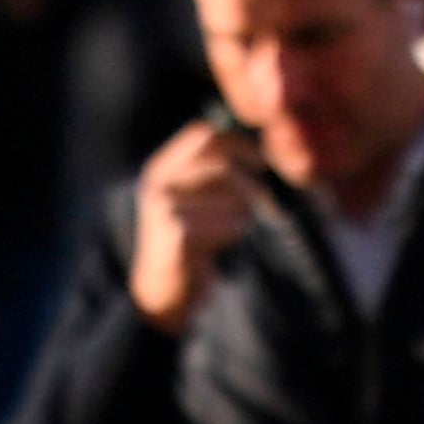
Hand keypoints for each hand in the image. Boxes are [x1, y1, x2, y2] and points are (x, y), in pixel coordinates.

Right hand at [128, 119, 264, 332]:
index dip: (238, 144)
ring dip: (245, 208)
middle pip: (221, 163)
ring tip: (241, 224)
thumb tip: (260, 153)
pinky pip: (224, 221)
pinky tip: (229, 239)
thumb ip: (215, 174)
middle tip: (265, 200)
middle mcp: (159, 182)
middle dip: (250, 181)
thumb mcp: (193, 199)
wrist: (163, 288)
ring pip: (228, 192)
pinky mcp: (176, 235)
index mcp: (162, 168)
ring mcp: (164, 207)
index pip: (203, 135)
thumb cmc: (190, 239)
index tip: (262, 162)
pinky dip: (234, 228)